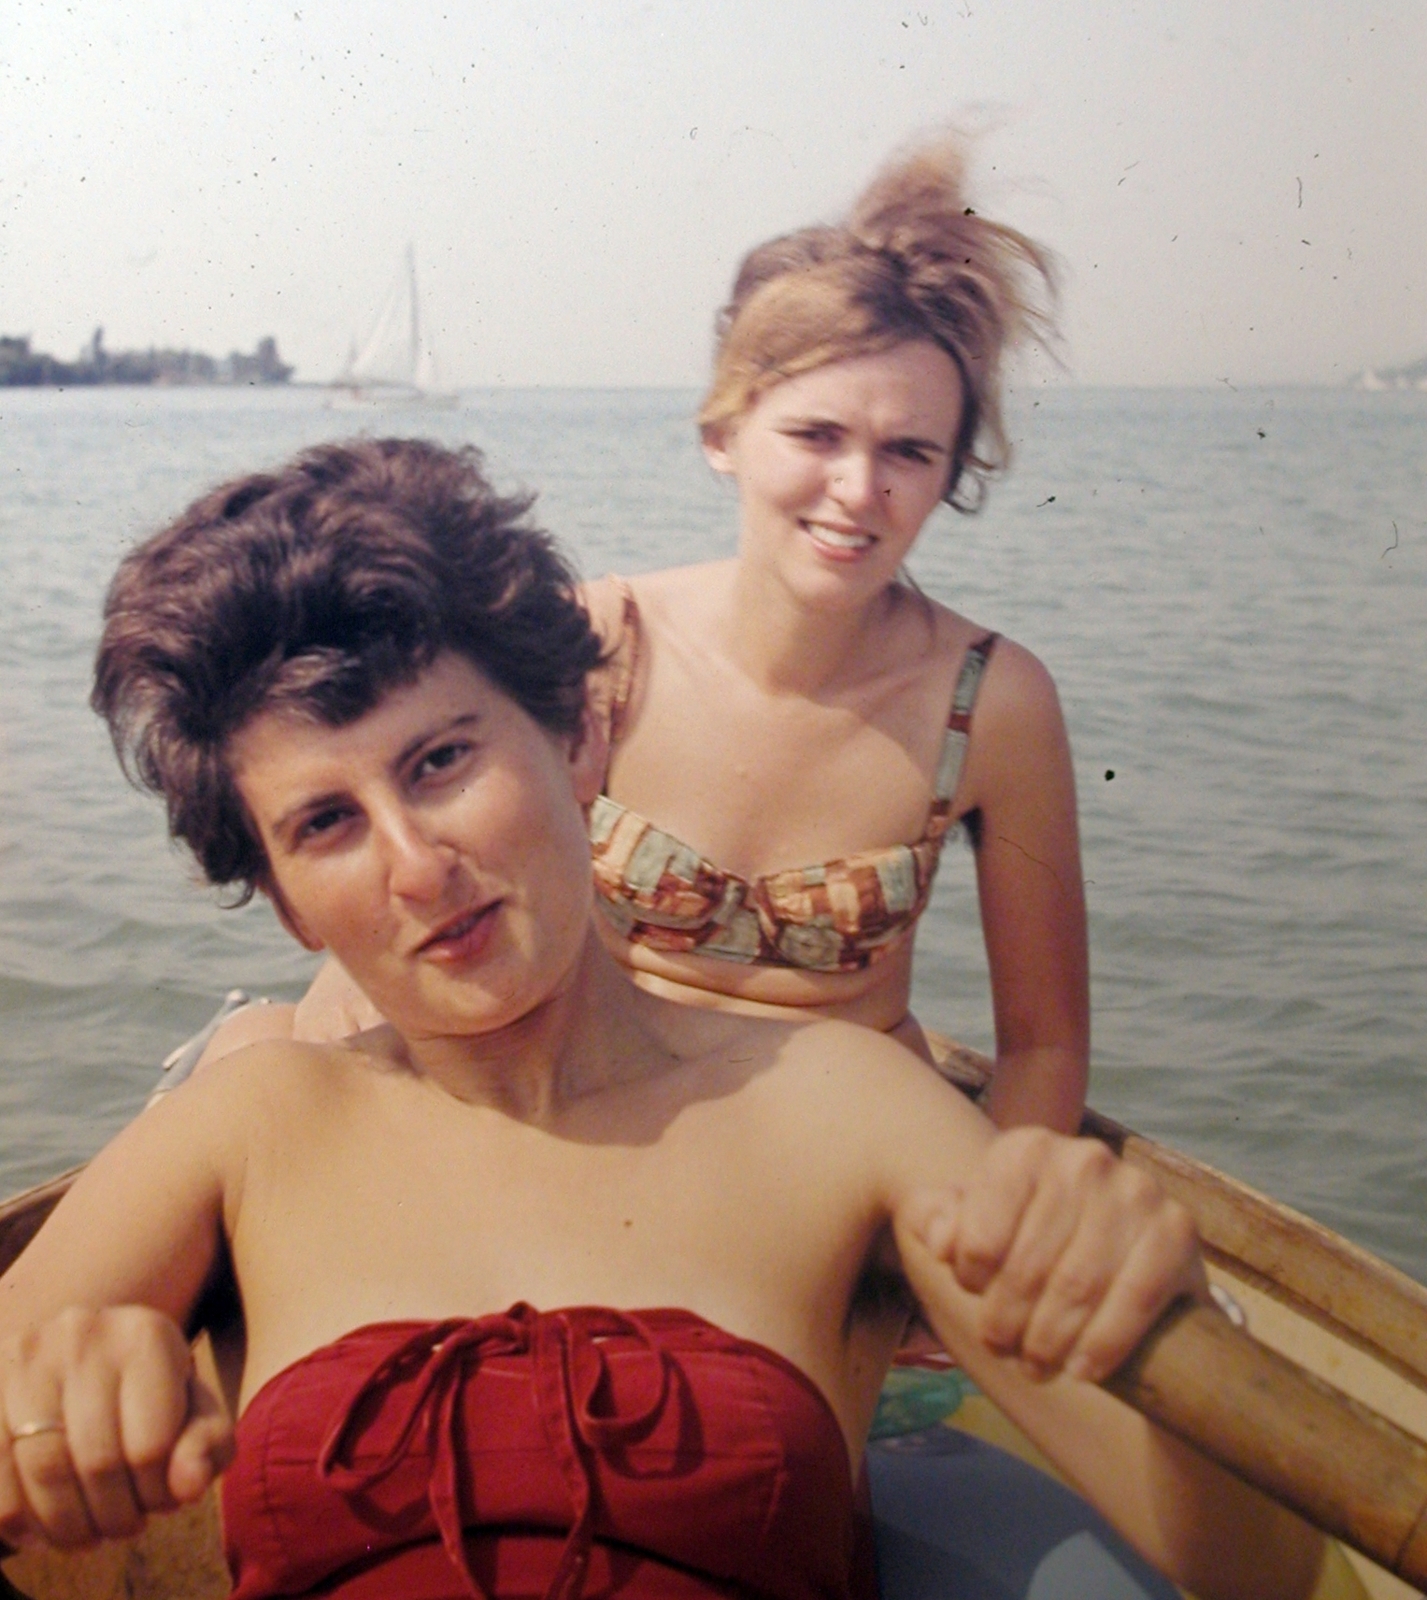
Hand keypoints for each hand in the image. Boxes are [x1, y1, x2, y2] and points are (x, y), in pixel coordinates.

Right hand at [0, 1306, 233, 1549]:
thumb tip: (188, 1486)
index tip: (158, 1503)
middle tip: (120, 1529)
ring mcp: (25, 1357)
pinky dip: (17, 1518)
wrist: (70, 1360)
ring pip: (42, 1471)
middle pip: (96, 1462)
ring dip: (65, 1525)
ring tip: (84, 1535)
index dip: (156, 1495)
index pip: (150, 1445)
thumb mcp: (189, 1410)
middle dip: (112, 1516)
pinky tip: (37, 1529)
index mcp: (145, 1334)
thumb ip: (206, 1444)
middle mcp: (83, 1333)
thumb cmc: (144, 1396)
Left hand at [897, 1128, 1206, 1383]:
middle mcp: (1084, 1158)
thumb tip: (939, 1239)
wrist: (1127, 1255)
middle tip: (1003, 1352)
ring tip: (1036, 1366)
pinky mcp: (1178, 1229)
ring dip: (1049, 1340)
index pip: (979, 1230)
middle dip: (1007, 1321)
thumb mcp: (981, 1224)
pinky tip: (1083, 1369)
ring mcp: (1136, 1191)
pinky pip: (1135, 1298)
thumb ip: (943, 1223)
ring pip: (1077, 1286)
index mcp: (1027, 1150)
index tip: (974, 1297)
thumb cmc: (1036, 1240)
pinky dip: (1104, 1341)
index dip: (970, 1276)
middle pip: (1028, 1264)